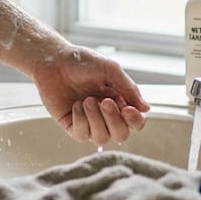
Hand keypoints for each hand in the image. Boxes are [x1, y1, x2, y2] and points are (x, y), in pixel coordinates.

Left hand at [32, 45, 148, 144]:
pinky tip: (76, 105)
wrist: (54, 60)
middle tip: (104, 102)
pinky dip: (81, 120)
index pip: (135, 123)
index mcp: (119, 102)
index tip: (127, 109)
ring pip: (102, 139)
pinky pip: (82, 135)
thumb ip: (129, 88)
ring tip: (86, 100)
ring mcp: (88, 122)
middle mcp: (105, 115)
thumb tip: (146, 108)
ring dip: (96, 120)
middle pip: (121, 135)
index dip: (135, 121)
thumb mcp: (109, 69)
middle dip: (114, 121)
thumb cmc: (82, 62)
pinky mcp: (71, 125)